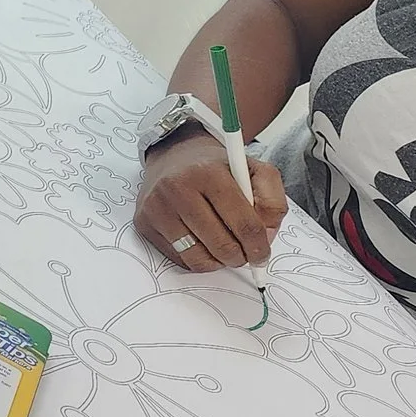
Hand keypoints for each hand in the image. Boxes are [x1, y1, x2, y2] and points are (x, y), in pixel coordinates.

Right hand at [135, 130, 286, 268]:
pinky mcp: (143, 222)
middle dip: (240, 257)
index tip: (262, 254)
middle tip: (244, 254)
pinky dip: (198, 259)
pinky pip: (179, 259)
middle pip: (222, 245)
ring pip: (199, 257)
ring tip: (224, 248)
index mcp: (208, 172)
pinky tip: (202, 243)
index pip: (244, 223)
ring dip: (219, 261)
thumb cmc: (215, 168)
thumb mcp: (253, 170)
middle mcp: (177, 188)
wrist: (173, 156)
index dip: (259, 246)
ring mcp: (156, 207)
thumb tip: (265, 238)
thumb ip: (272, 200)